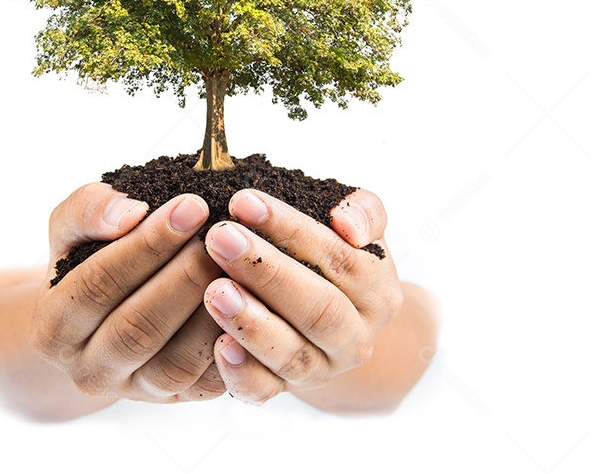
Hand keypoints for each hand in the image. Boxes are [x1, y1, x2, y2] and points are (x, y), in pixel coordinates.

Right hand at [30, 183, 227, 402]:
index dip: (147, 244)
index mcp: (53, 328)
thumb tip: (131, 212)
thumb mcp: (71, 228)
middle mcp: (89, 371)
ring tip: (238, 266)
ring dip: (212, 313)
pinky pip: (209, 384)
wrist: (99, 316)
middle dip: (185, 277)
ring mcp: (134, 392)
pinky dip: (233, 347)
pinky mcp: (177, 400)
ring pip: (176, 364)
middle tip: (222, 236)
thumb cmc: (87, 259)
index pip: (98, 283)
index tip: (191, 206)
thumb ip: (88, 210)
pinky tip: (251, 304)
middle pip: (138, 328)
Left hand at [202, 188, 402, 403]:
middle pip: (317, 308)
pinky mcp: (287, 390)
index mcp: (378, 292)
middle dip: (265, 271)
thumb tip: (346, 221)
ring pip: (291, 353)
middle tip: (220, 238)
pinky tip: (218, 346)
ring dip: (251, 322)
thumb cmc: (333, 259)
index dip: (291, 228)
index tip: (244, 201)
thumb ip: (363, 211)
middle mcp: (356, 337)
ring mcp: (322, 369)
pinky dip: (242, 372)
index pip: (338, 257)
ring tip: (214, 290)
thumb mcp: (357, 228)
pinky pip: (265, 390)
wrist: (334, 323)